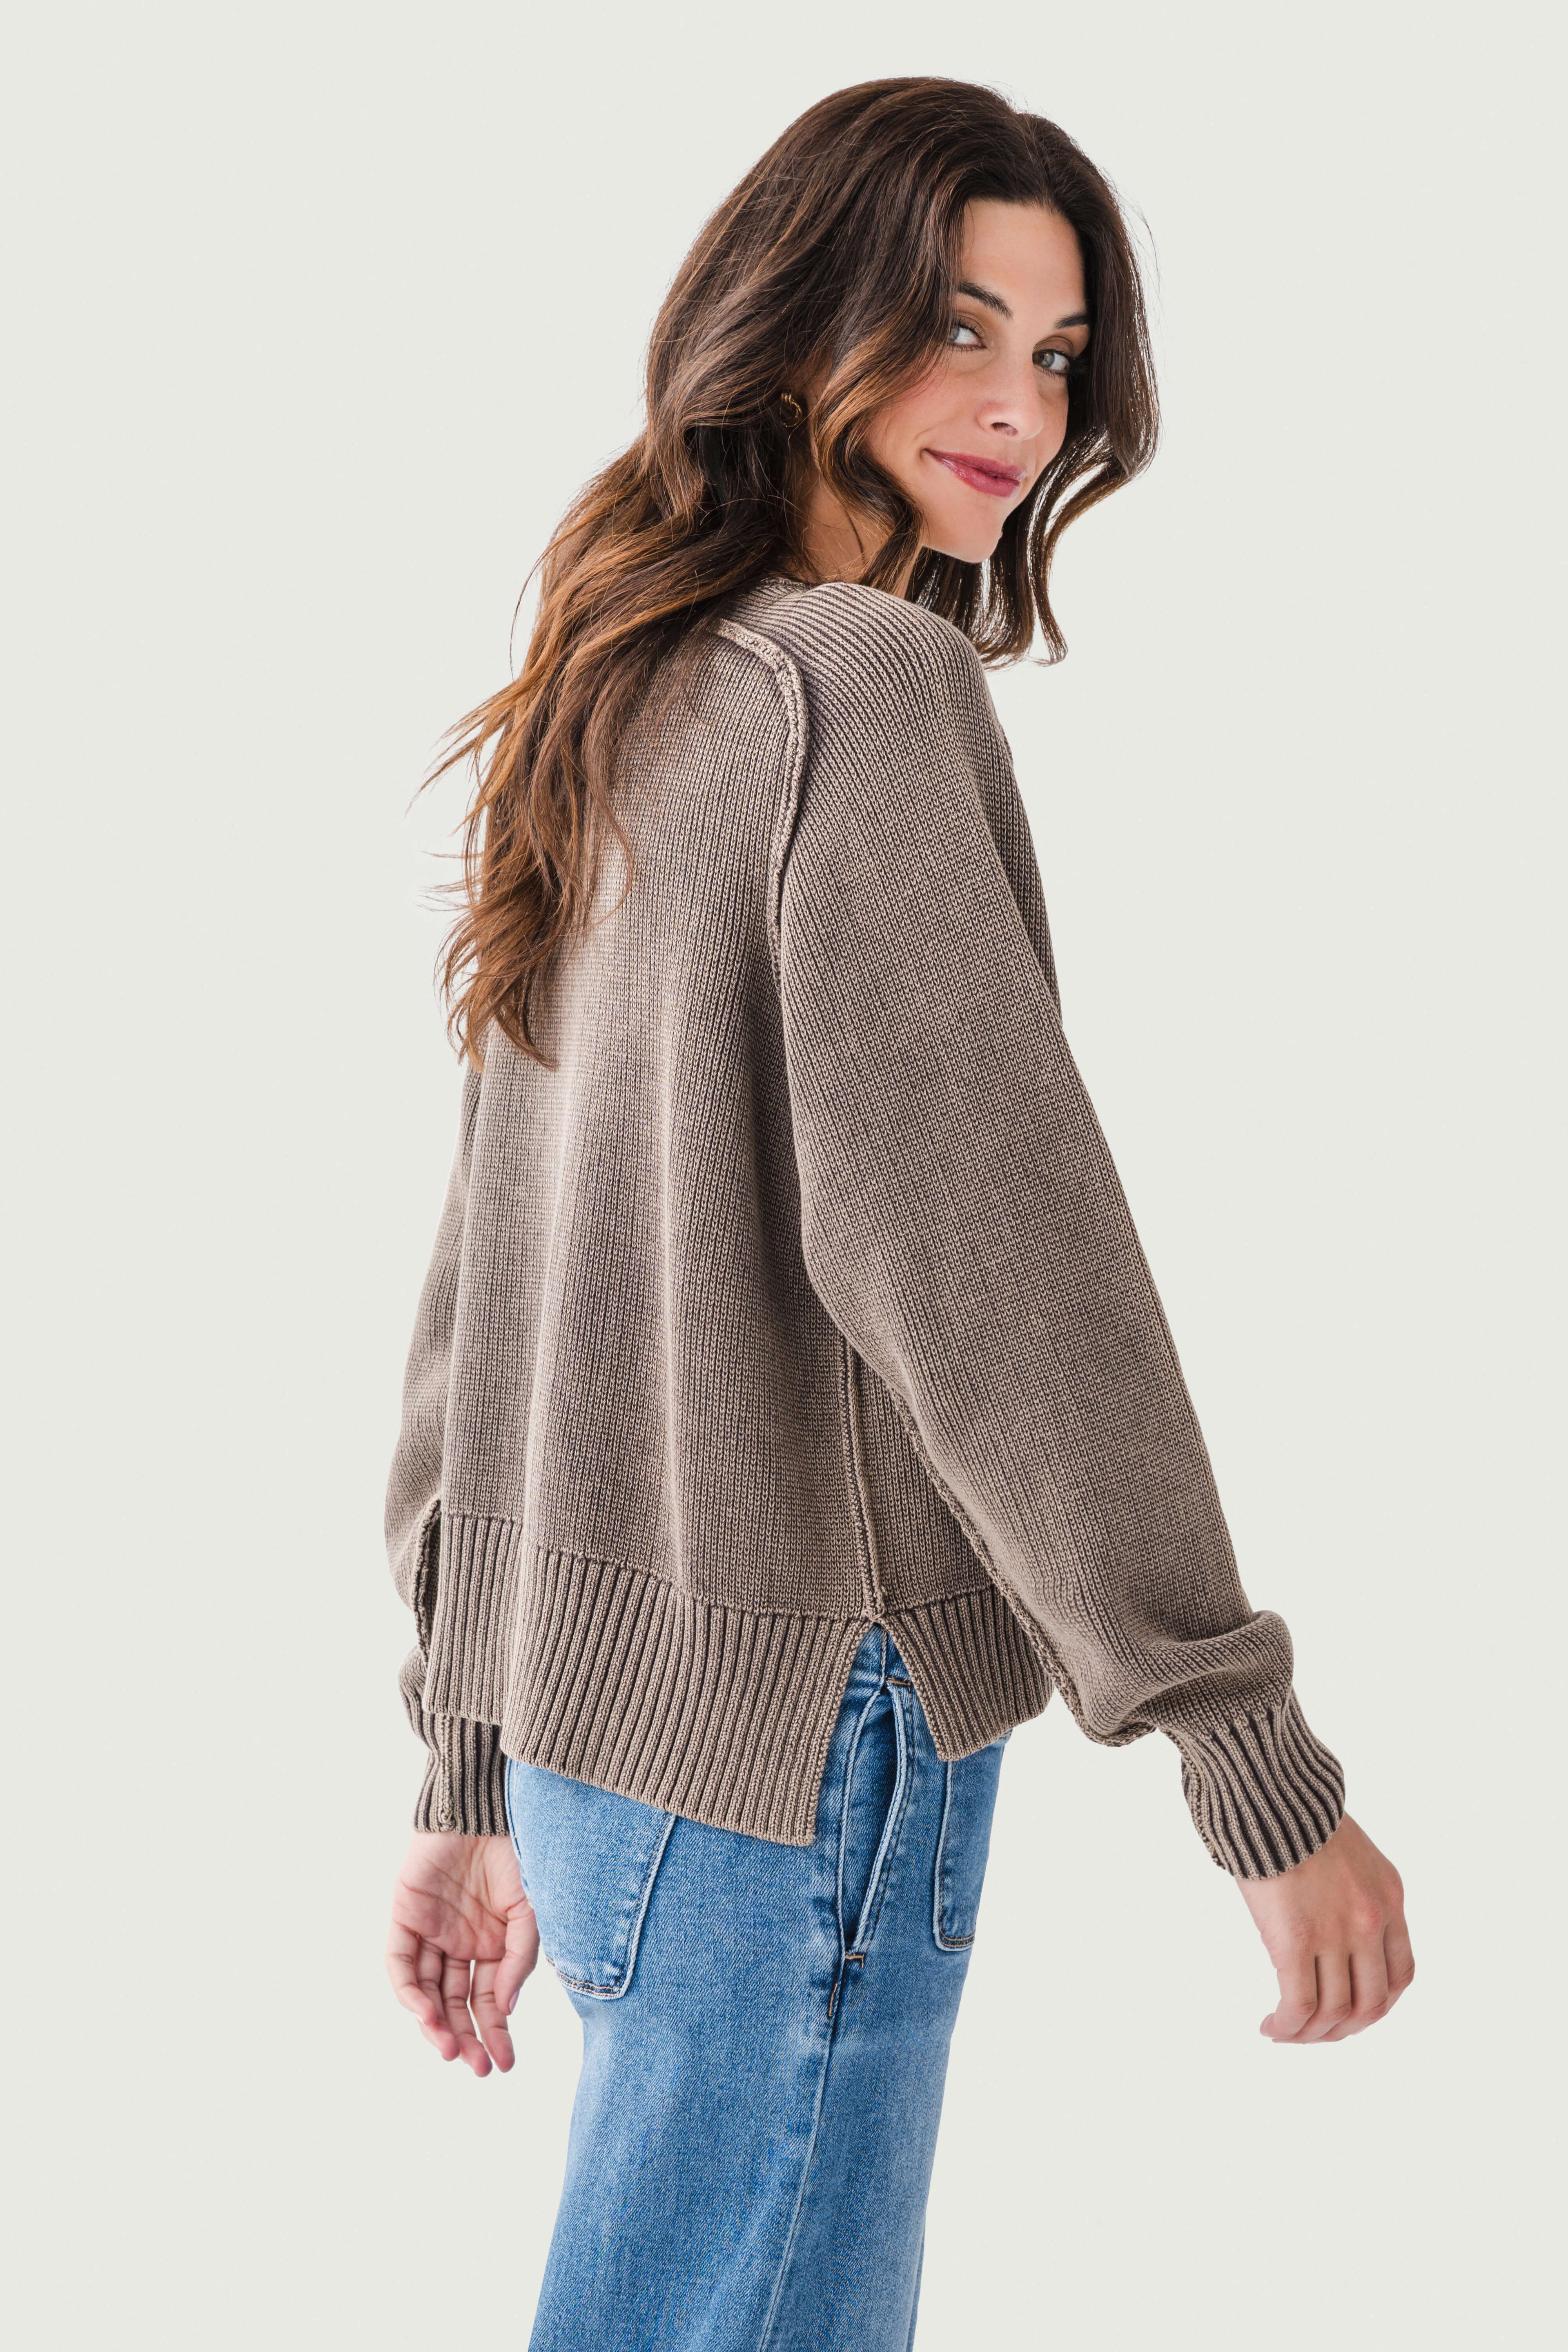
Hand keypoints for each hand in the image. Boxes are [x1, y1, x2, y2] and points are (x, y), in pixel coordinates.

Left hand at [386, 1832, 538, 2076]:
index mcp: (492, 1946)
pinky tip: (424, 2013)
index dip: (495, 2033)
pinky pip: (401, 1963)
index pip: (488, 2002)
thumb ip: (519, 1960)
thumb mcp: (530, 1913)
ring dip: (435, 2023)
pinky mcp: (405, 1916)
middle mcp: (460, 1945)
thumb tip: (505, 2008)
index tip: (504, 2063)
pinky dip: (409, 1991)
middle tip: (476, 2067)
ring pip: (426, 1991)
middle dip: (465, 2038)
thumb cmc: (516, 1853)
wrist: (485, 1807)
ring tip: (449, 2047)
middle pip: (454, 2004)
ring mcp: (431, 1932)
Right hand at [1236, 1812, 1412, 2043]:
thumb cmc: (1297, 1814)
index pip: (1400, 1975)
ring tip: (1286, 2032)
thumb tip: (1332, 1937)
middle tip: (1315, 2032)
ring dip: (1312, 2033)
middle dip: (1343, 2028)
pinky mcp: (1296, 1940)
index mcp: (1389, 1897)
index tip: (1349, 2012)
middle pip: (1371, 2003)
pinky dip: (1287, 2026)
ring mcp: (1336, 1933)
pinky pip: (1298, 2003)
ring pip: (1335, 2011)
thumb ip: (1354, 1895)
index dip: (1376, 2005)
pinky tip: (1271, 2027)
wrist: (1269, 1790)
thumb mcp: (1352, 1855)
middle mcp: (1371, 1921)